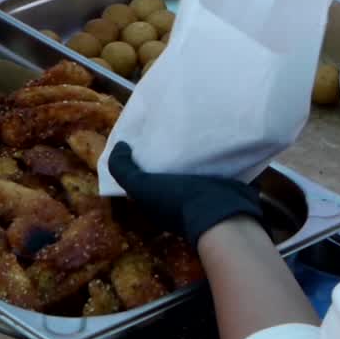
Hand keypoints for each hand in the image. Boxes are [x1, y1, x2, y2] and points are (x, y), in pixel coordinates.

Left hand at [107, 142, 263, 247]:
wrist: (220, 211)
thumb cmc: (176, 199)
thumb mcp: (139, 185)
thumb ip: (123, 169)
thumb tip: (119, 146)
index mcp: (151, 203)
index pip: (137, 180)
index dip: (134, 160)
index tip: (137, 137)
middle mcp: (170, 202)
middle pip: (160, 175)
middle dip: (158, 155)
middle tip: (160, 127)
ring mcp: (195, 197)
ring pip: (184, 171)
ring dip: (183, 154)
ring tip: (182, 128)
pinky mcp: (217, 188)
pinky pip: (206, 168)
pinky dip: (203, 156)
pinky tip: (203, 139)